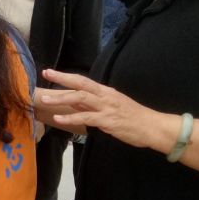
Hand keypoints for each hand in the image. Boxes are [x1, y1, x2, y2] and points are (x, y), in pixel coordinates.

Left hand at [40, 69, 174, 150]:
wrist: (153, 127)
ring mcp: (107, 108)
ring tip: (44, 100)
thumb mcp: (110, 107)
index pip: (82, 80)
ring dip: (61, 98)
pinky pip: (86, 117)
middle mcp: (105, 96)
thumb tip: (71, 100)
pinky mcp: (108, 121)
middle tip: (44, 74)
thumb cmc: (132, 118)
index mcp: (105, 92)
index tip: (48, 72)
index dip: (65, 76)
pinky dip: (71, 118)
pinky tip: (59, 119)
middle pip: (80, 84)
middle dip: (61, 79)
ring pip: (81, 98)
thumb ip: (90, 104)